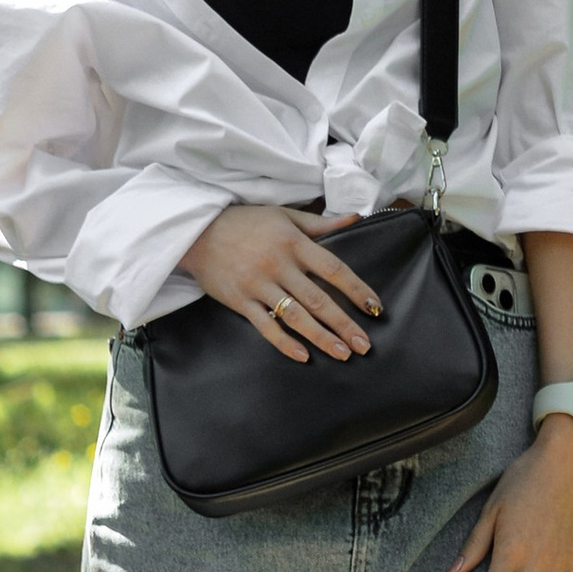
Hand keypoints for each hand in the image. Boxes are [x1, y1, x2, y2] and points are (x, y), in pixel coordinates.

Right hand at [181, 203, 380, 364]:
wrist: (197, 230)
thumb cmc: (245, 221)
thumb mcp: (284, 215)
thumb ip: (320, 223)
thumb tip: (355, 218)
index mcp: (293, 243)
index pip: (333, 269)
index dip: (357, 289)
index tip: (375, 308)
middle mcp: (278, 265)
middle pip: (318, 299)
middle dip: (344, 324)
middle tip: (365, 345)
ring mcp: (258, 284)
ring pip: (295, 316)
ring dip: (321, 337)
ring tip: (343, 353)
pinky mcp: (239, 300)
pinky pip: (265, 325)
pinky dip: (284, 342)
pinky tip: (302, 356)